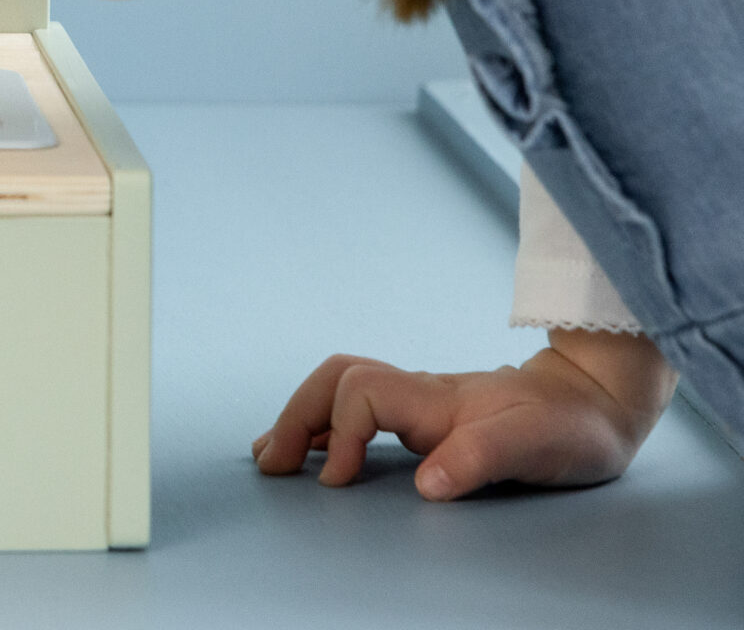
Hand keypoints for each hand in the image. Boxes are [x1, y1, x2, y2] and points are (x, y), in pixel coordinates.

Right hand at [253, 331, 675, 499]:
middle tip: (271, 462)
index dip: (339, 435)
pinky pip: (358, 407)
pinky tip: (315, 450)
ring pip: (340, 388)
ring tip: (273, 453)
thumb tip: (424, 485)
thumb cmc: (567, 426)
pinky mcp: (424, 417)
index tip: (338, 483)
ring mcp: (419, 402)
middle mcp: (419, 393)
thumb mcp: (536, 447)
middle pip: (335, 379)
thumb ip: (479, 459)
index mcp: (437, 400)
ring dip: (302, 416)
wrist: (592, 403)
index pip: (361, 395)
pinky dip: (326, 426)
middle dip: (296, 415)